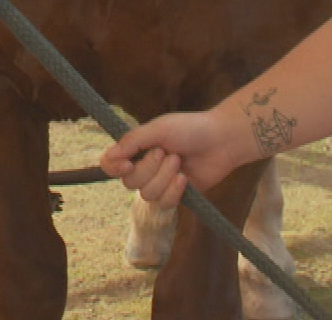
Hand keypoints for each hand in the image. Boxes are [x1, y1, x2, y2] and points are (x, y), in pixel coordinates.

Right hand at [99, 109, 250, 207]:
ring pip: (147, 195)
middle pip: (129, 183)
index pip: (110, 165)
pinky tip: (185, 178)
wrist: (221, 140)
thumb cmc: (190, 129)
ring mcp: (160, 183)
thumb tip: (110, 156)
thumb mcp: (158, 129)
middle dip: (149, 169)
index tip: (126, 164)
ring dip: (164, 178)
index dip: (113, 168)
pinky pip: (165, 203)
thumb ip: (132, 141)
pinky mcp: (176, 196)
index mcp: (137, 149)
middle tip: (166, 153)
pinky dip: (174, 191)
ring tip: (179, 161)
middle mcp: (145, 168)